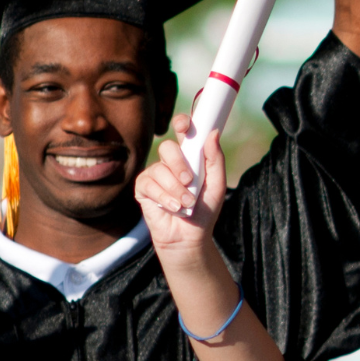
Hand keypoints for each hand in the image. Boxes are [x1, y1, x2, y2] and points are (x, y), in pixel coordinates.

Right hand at [135, 113, 228, 258]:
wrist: (190, 237)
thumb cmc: (204, 211)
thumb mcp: (216, 185)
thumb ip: (215, 159)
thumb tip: (213, 133)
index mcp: (189, 158)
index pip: (183, 133)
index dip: (182, 123)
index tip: (185, 125)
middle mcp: (170, 163)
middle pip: (167, 148)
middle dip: (179, 164)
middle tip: (189, 181)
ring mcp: (155, 175)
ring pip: (159, 169)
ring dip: (175, 189)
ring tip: (186, 204)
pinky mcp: (143, 189)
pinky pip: (149, 184)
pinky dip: (164, 197)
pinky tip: (173, 208)